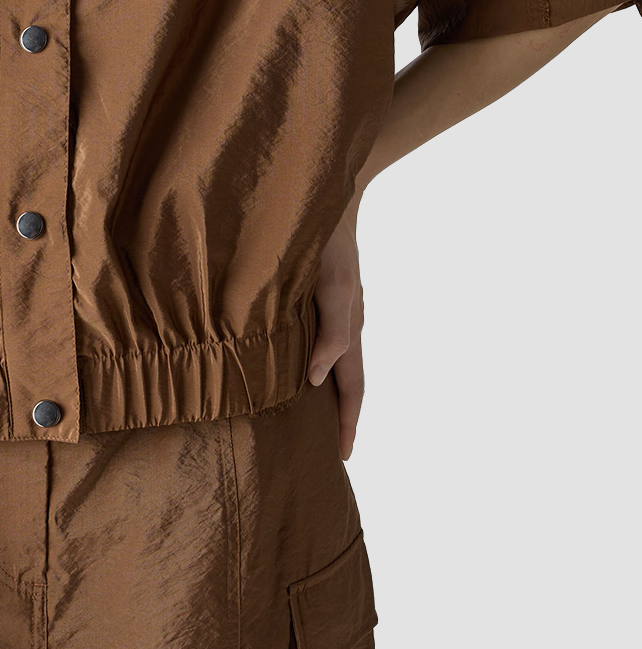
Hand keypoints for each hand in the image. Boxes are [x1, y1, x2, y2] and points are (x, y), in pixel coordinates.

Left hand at [307, 202, 365, 460]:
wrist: (325, 193)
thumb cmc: (328, 240)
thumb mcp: (334, 287)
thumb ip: (331, 333)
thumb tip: (317, 379)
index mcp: (350, 327)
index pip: (352, 386)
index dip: (347, 422)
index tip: (342, 456)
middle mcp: (346, 321)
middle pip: (347, 378)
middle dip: (341, 414)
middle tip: (332, 449)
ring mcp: (335, 306)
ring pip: (334, 357)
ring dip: (328, 388)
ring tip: (311, 416)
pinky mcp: (321, 291)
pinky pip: (323, 334)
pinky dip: (316, 358)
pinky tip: (296, 362)